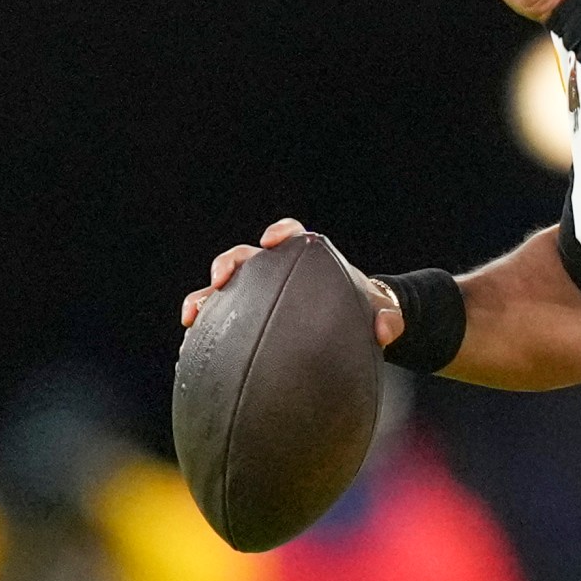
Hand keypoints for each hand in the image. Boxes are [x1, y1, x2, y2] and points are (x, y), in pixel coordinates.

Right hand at [182, 218, 403, 347]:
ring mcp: (255, 294)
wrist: (350, 329)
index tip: (270, 242)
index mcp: (307, 257)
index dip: (280, 233)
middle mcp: (275, 271)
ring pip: (221, 289)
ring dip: (204, 298)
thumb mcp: (381, 313)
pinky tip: (191, 347)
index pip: (291, 235)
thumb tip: (386, 332)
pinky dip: (204, 330)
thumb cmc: (364, 312)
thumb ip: (389, 318)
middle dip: (228, 263)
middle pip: (243, 257)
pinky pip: (218, 322)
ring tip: (192, 317)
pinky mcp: (244, 319)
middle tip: (221, 278)